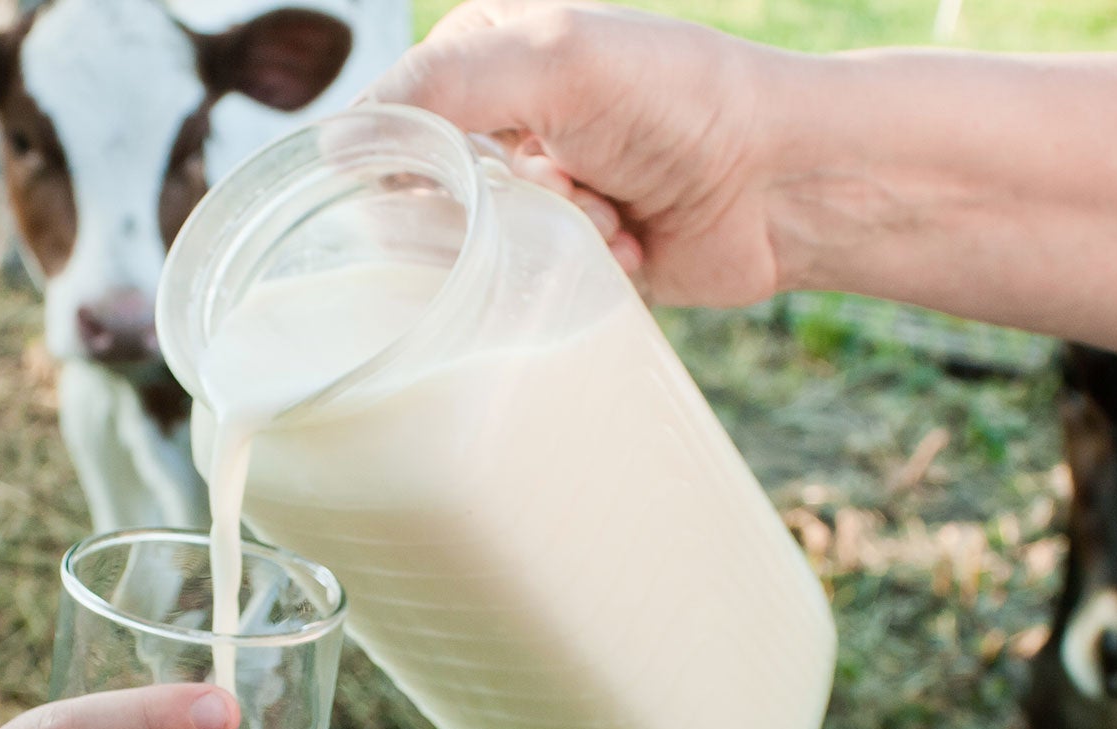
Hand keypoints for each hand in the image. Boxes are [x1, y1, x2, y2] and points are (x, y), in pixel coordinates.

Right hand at [368, 0, 783, 305]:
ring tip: (614, 215)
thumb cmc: (680, 102)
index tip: (495, 163)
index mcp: (483, 55)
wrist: (782, 183)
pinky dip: (582, 271)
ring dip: (553, 237)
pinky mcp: (568, 253)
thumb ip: (441, 88)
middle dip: (506, 203)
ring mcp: (536, 190)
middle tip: (575, 184)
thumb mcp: (553, 63)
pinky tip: (632, 246)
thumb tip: (334, 144)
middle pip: (432, 193)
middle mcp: (501, 120)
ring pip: (481, 249)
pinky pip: (528, 286)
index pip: (394, 120)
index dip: (431, 156)